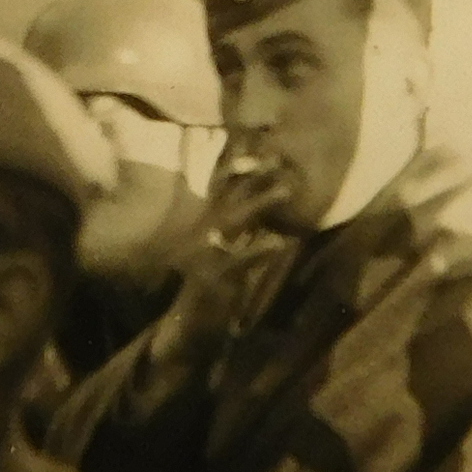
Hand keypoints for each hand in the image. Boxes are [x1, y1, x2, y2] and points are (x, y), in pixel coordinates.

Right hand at [147, 159, 295, 372]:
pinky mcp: (213, 280)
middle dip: (251, 173)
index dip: (237, 163)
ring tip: (287, 188)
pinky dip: (259, 251)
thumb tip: (260, 204)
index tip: (258, 139)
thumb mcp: (225, 253)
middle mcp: (203, 234)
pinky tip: (279, 243)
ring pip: (234, 221)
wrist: (184, 332)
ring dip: (261, 203)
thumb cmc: (208, 292)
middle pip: (228, 196)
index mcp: (206, 226)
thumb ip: (239, 229)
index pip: (221, 188)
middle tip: (277, 153)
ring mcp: (206, 255)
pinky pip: (239, 262)